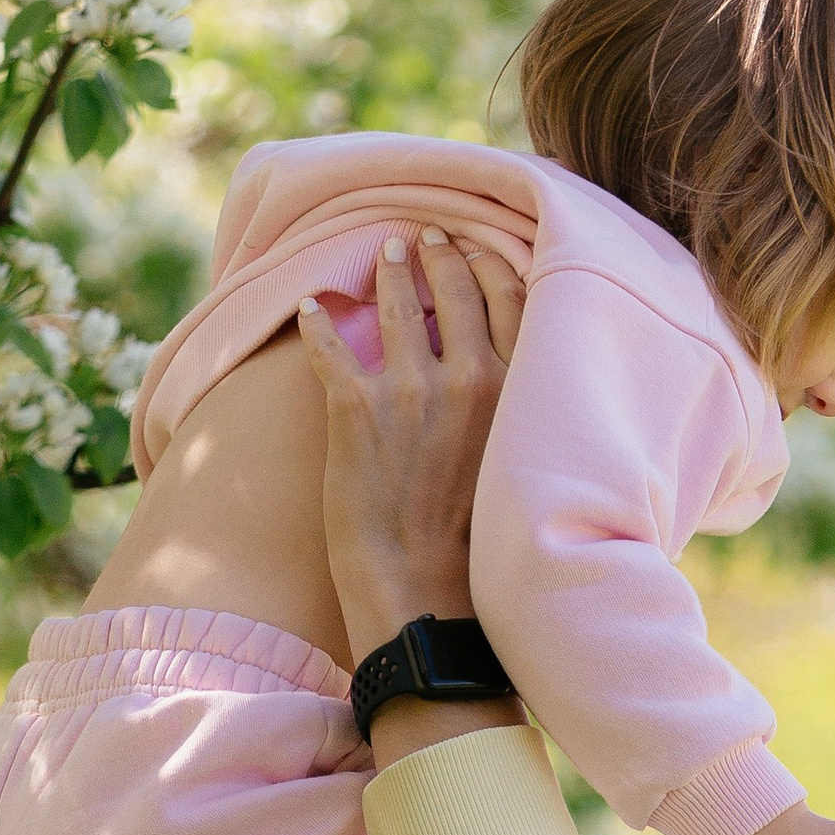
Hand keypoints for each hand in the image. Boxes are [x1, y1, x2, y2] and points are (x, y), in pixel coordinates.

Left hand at [294, 227, 524, 658]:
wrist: (425, 598)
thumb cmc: (482, 554)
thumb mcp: (525, 474)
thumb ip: (523, 422)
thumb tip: (523, 400)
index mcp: (519, 393)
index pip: (512, 299)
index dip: (490, 264)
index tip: (476, 247)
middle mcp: (471, 378)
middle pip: (457, 287)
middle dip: (441, 253)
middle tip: (427, 237)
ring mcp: (412, 388)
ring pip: (399, 302)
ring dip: (391, 270)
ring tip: (384, 251)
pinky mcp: (356, 406)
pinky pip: (330, 344)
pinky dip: (316, 321)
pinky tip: (308, 306)